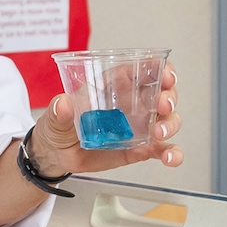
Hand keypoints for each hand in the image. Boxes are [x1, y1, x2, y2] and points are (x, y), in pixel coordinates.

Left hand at [28, 61, 181, 176]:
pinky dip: (171, 154)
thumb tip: (62, 103)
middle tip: (163, 106)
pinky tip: (170, 158)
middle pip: (162, 92)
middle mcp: (131, 103)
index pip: (141, 69)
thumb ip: (58, 110)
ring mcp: (138, 126)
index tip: (166, 75)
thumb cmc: (59, 125)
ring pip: (167, 120)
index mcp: (113, 86)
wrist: (57, 155)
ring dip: (170, 124)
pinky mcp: (140, 148)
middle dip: (169, 96)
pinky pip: (162, 149)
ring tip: (159, 134)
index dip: (159, 68)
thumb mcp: (55, 116)